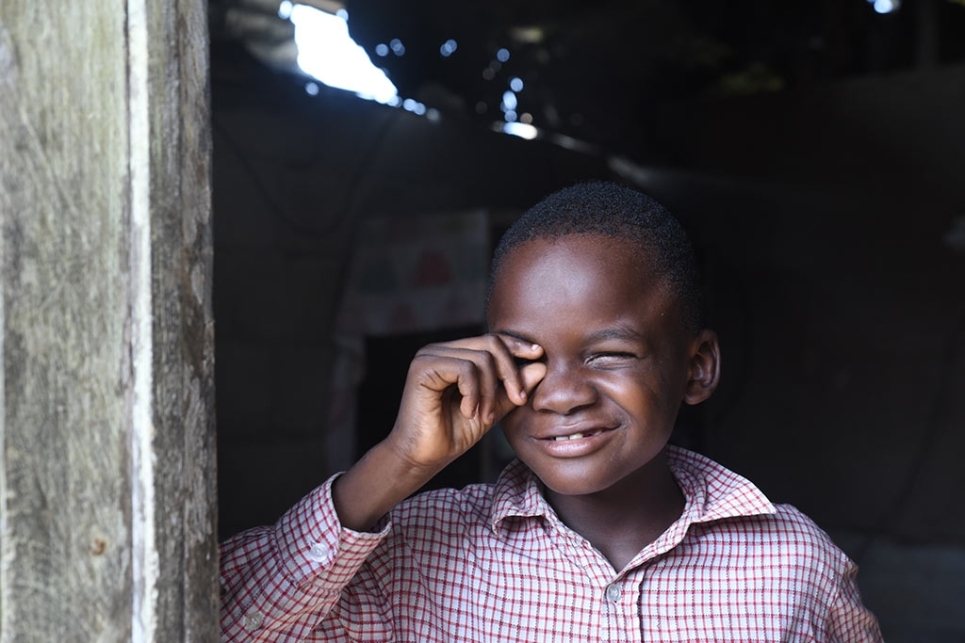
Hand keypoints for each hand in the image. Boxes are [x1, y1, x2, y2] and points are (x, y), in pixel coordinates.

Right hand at [385, 334, 545, 472]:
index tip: (539, 356)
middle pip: (490, 344)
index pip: (492, 339)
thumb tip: (541, 366)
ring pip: (480, 358)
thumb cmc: (453, 434)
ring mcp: (430, 356)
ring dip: (491, 391)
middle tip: (517, 400)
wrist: (423, 457)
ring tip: (485, 415)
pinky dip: (474, 393)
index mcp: (455, 354)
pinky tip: (468, 411)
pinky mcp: (423, 367)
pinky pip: (465, 368)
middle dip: (510, 372)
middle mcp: (441, 350)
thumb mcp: (492, 408)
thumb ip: (512, 388)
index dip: (517, 345)